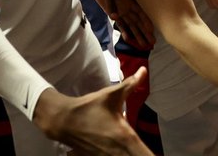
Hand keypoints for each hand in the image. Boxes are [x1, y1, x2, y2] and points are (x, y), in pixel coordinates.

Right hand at [34, 70, 153, 155]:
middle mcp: (117, 152)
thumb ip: (131, 84)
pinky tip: (125, 151)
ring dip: (134, 155)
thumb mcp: (112, 94)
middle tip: (154, 154)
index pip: (145, 155)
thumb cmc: (89, 107)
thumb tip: (143, 70)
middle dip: (144, 155)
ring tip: (139, 151)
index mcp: (125, 137)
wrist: (64, 120)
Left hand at [87, 0, 155, 49]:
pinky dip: (125, 32)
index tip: (152, 30)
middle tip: (152, 42)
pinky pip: (121, 24)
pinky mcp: (114, 12)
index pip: (140, 12)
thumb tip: (115, 17)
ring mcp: (121, 10)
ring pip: (132, 25)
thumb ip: (111, 4)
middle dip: (145, 32)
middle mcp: (127, 7)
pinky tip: (129, 40)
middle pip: (138, 22)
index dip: (147, 21)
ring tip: (144, 45)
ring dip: (138, 34)